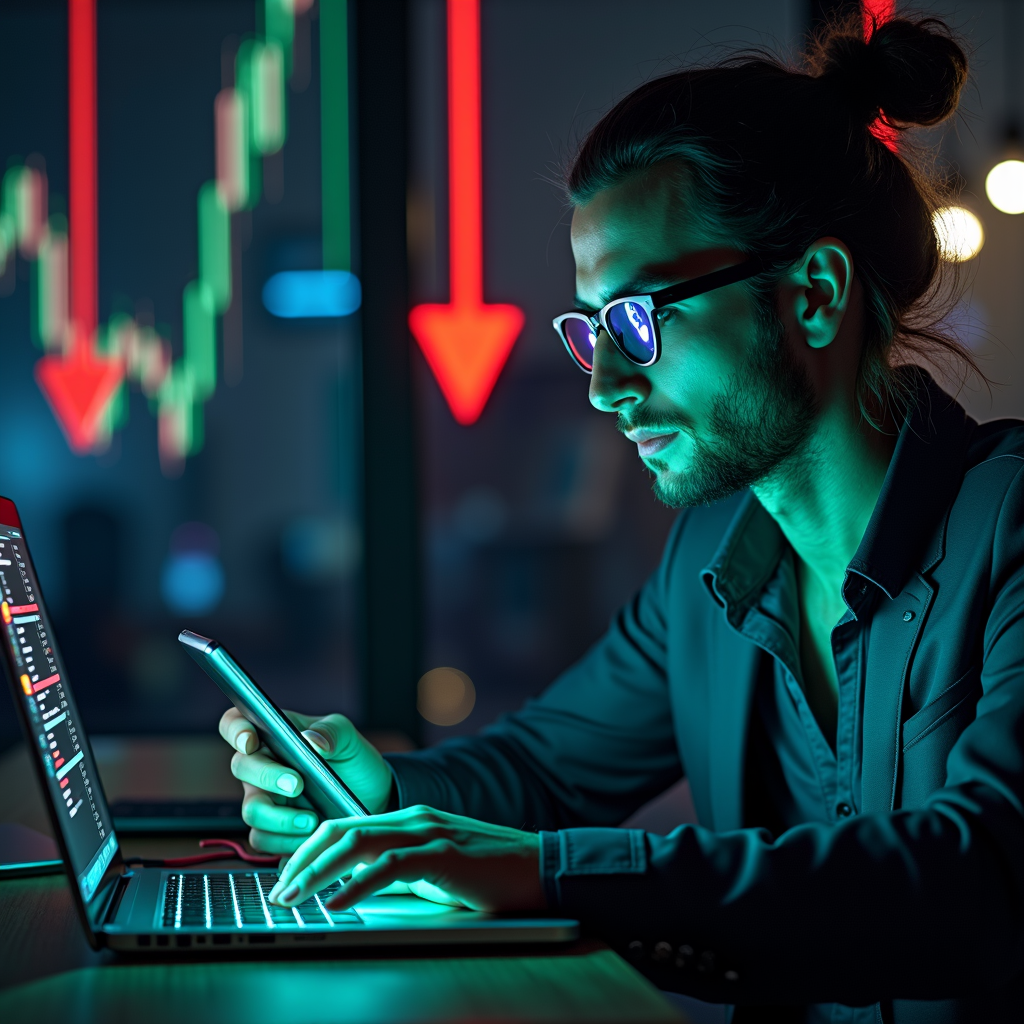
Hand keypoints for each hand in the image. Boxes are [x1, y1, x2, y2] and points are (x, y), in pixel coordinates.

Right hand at [218, 707, 393, 852]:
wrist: (373, 798)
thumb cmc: (353, 761)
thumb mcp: (348, 738)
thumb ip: (331, 731)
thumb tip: (311, 740)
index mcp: (274, 735)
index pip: (236, 724)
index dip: (235, 730)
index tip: (250, 741)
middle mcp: (263, 767)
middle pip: (242, 768)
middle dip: (267, 777)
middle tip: (297, 785)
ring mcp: (266, 800)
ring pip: (252, 810)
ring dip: (280, 818)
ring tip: (313, 820)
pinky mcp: (274, 831)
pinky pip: (264, 840)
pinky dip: (286, 842)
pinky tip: (311, 837)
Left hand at [267, 805, 544, 913]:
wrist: (540, 867)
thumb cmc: (490, 874)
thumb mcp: (434, 870)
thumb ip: (398, 873)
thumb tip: (356, 890)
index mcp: (409, 819)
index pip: (345, 825)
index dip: (310, 848)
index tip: (287, 876)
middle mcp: (414, 818)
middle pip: (342, 829)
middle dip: (303, 859)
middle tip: (279, 890)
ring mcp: (428, 832)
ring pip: (359, 843)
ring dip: (320, 871)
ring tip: (295, 897)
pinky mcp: (444, 853)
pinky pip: (391, 865)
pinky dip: (359, 884)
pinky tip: (339, 903)